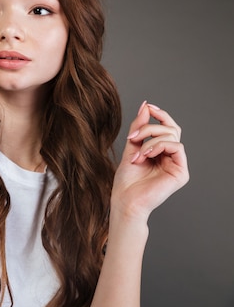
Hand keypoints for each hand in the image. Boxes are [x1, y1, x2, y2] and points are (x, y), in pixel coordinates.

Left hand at [112, 101, 189, 222]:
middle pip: (172, 128)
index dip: (159, 114)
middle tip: (134, 136)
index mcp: (161, 152)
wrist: (125, 200)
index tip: (148, 106)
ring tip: (137, 154)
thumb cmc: (126, 180)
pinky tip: (146, 155)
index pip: (167, 127)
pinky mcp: (181, 172)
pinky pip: (176, 146)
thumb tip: (146, 106)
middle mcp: (171, 157)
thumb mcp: (131, 147)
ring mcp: (177, 164)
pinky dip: (158, 146)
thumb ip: (139, 128)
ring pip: (172, 135)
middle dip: (151, 127)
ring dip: (150, 140)